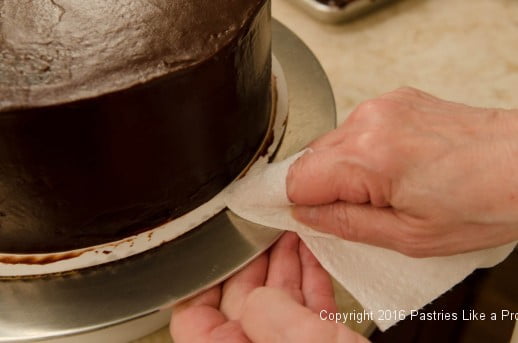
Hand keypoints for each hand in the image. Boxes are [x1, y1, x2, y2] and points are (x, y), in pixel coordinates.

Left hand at [170, 232, 367, 342]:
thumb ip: (274, 323)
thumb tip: (257, 297)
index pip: (195, 319)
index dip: (207, 278)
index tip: (225, 245)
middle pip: (241, 304)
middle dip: (257, 261)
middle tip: (267, 230)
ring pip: (277, 306)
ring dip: (287, 267)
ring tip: (294, 235)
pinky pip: (306, 316)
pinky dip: (311, 285)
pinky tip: (314, 260)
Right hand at [287, 87, 517, 256]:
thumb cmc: (484, 203)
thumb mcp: (409, 237)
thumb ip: (346, 225)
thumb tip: (306, 216)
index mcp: (369, 157)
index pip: (296, 179)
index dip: (299, 204)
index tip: (311, 218)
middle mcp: (370, 121)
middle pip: (310, 158)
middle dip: (322, 188)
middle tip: (356, 211)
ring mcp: (383, 105)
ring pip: (332, 143)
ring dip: (343, 169)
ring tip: (384, 189)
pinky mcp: (396, 100)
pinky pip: (357, 129)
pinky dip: (363, 151)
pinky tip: (394, 167)